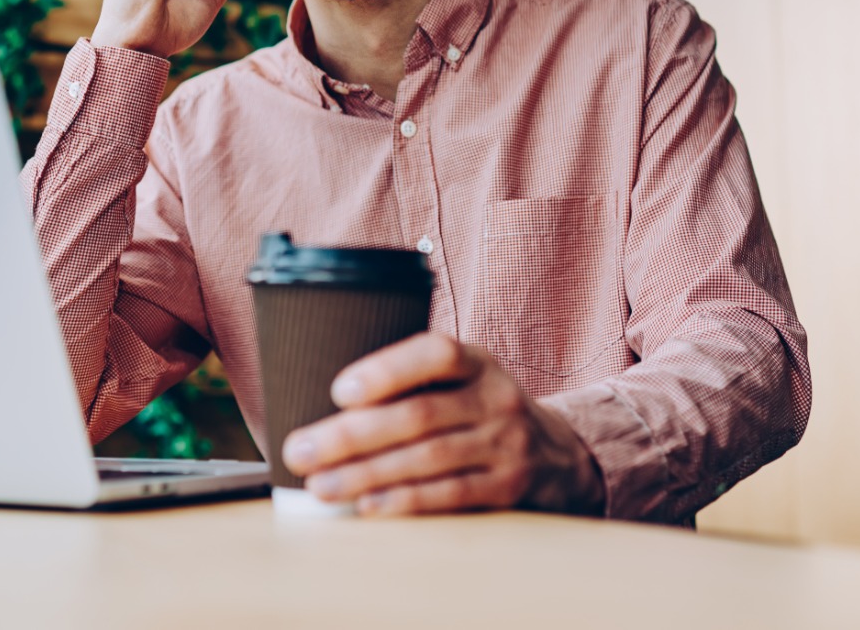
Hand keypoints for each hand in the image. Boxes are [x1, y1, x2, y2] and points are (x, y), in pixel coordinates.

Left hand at [280, 333, 605, 515]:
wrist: (559, 456)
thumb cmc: (481, 412)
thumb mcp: (463, 381)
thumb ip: (413, 383)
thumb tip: (324, 404)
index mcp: (478, 361)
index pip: (436, 353)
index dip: (387, 370)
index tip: (338, 391)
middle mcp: (496, 398)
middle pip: (419, 415)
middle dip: (351, 435)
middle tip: (300, 451)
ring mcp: (506, 445)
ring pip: (427, 459)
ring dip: (365, 474)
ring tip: (319, 484)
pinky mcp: (508, 488)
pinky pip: (449, 495)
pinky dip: (404, 501)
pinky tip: (367, 506)